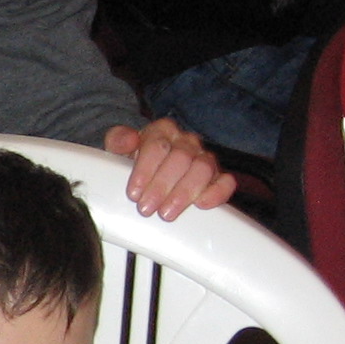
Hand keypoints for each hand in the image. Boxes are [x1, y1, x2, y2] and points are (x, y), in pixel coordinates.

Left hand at [103, 120, 237, 219]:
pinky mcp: (218, 176)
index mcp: (162, 130)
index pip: (157, 146)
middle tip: (146, 208)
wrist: (150, 165)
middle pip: (180, 158)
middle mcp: (186, 141)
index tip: (133, 193)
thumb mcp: (119, 147)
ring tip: (167, 213)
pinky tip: (202, 204)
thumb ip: (119, 140)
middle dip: (161, 186)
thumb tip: (128, 140)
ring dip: (184, 193)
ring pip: (203, 169)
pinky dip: (217, 193)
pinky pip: (226, 181)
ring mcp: (204, 158)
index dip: (145, 171)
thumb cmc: (135, 157)